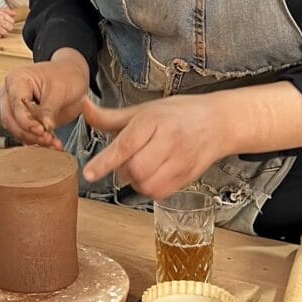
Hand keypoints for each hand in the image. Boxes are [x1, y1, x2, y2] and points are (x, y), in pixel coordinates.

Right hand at [0, 8, 15, 38]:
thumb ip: (6, 11)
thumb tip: (15, 13)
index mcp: (0, 13)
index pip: (12, 20)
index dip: (9, 23)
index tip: (5, 23)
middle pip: (10, 27)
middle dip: (7, 28)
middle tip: (1, 27)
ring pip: (6, 33)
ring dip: (2, 32)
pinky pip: (0, 36)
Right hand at [0, 49, 89, 148]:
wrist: (73, 78)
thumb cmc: (65, 75)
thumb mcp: (60, 89)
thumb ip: (49, 109)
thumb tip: (42, 126)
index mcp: (16, 80)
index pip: (15, 106)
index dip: (27, 122)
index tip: (41, 131)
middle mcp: (11, 94)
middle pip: (11, 120)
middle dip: (29, 133)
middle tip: (47, 140)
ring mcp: (15, 108)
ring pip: (16, 130)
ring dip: (34, 140)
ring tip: (52, 143)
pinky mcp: (24, 119)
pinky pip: (25, 134)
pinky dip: (37, 141)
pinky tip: (51, 144)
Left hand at [80, 95, 229, 198]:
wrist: (219, 122)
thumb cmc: (178, 114)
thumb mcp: (143, 110)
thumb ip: (110, 116)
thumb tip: (82, 107)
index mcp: (154, 120)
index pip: (125, 145)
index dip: (105, 162)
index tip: (89, 173)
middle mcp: (168, 140)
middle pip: (134, 169)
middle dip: (124, 169)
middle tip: (129, 158)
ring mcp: (180, 160)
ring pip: (146, 185)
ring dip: (136, 181)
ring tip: (142, 165)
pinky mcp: (188, 177)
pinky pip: (159, 193)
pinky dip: (150, 189)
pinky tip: (154, 175)